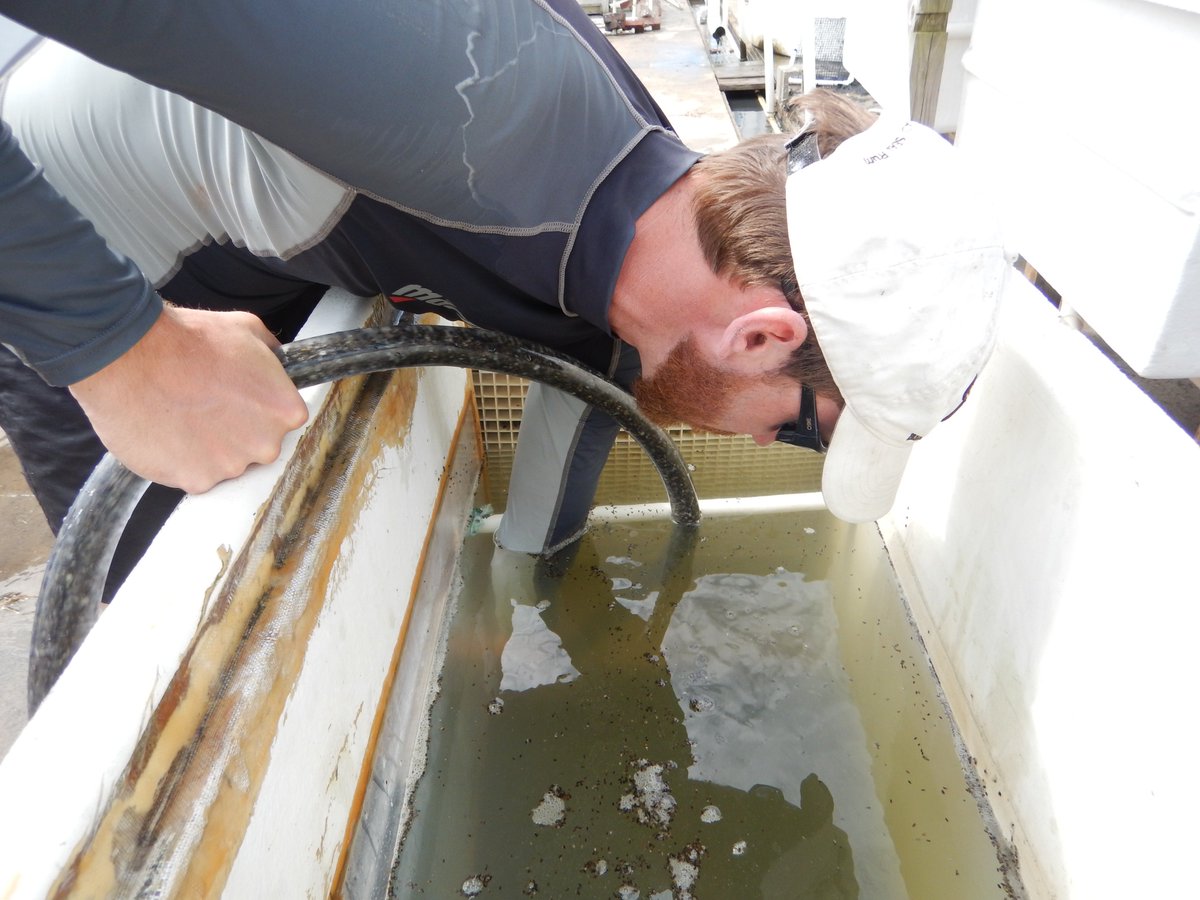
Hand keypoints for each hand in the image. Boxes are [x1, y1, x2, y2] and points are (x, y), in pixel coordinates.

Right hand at [69, 304, 308, 491]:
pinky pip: (194, 474)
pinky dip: (180, 459)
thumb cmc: (187, 341)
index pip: (283, 419)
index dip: (258, 407)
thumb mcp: (246, 329)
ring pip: (225, 462)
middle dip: (236, 429)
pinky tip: (168, 433)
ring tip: (182, 417)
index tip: (238, 398)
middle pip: (257, 445)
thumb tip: (277, 360)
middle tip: (207, 407)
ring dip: (208, 447)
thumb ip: (271, 354)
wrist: (132, 358)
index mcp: (284, 410)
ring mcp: (231, 466)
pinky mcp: (196, 481)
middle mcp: (265, 445)